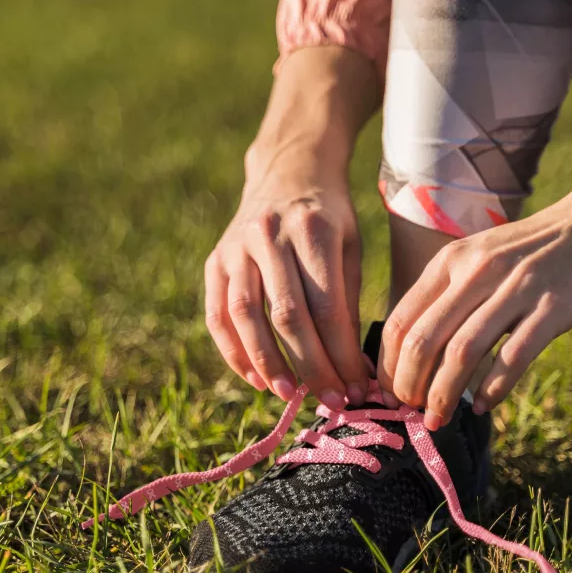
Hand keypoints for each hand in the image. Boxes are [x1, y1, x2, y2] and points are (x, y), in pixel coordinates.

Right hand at [204, 145, 367, 408]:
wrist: (286, 170)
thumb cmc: (329, 216)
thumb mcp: (350, 245)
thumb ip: (348, 300)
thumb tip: (352, 368)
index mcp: (313, 229)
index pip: (327, 306)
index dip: (340, 354)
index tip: (357, 388)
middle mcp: (269, 235)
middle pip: (287, 315)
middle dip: (311, 366)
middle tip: (331, 403)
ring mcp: (236, 247)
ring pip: (246, 316)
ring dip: (267, 364)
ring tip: (289, 396)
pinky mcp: (215, 260)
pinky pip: (218, 313)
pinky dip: (233, 351)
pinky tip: (253, 377)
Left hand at [378, 159, 571, 428]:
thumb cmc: (534, 250)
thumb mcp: (480, 258)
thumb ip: (449, 295)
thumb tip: (414, 352)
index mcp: (452, 261)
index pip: (401, 319)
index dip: (387, 364)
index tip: (387, 391)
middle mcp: (477, 271)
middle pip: (424, 340)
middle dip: (409, 385)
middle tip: (409, 411)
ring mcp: (516, 288)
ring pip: (462, 352)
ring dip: (443, 394)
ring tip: (437, 420)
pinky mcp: (553, 307)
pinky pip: (512, 357)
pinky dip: (492, 389)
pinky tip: (482, 406)